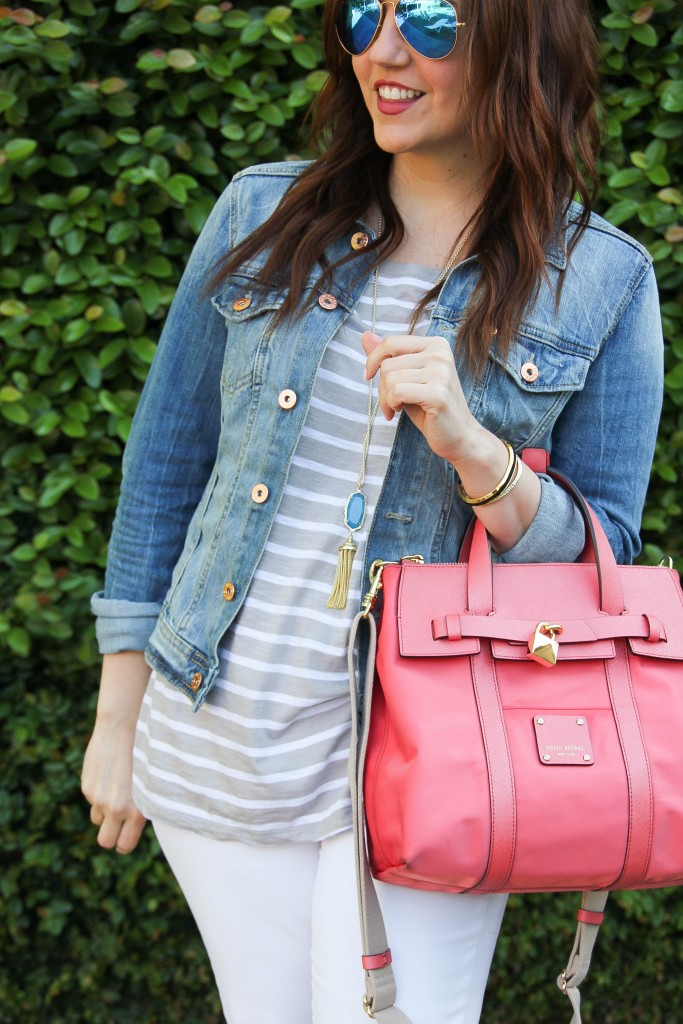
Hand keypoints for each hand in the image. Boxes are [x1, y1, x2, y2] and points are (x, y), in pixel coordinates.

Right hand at [81, 716, 146, 853]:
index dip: (124, 844)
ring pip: (97, 818)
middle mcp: (116, 808)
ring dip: (104, 811)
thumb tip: (136, 824)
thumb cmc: (146, 753)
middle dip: (110, 835)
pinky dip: (98, 791)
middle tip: (118, 822)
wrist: (123, 727)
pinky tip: (109, 772)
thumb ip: (143, 806)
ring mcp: (99, 798)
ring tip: (117, 789)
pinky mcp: (87, 787)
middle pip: (105, 841)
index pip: (124, 845)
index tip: (126, 837)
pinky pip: (92, 799)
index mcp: (137, 811)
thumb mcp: (151, 784)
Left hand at [361, 331, 479, 463]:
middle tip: (390, 403)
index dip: (373, 360)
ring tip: (396, 408)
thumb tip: (365, 335)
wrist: (458, 436)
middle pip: (388, 364)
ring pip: (390, 379)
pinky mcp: (438, 394)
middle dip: (381, 387)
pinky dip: (391, 404)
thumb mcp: (406, 378)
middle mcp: (440, 354)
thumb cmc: (429, 407)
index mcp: (436, 345)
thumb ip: (388, 357)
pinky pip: (397, 392)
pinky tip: (398, 411)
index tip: (368, 376)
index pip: (391, 342)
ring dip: (386, 399)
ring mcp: (441, 372)